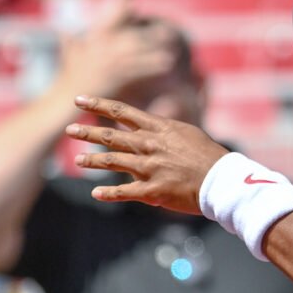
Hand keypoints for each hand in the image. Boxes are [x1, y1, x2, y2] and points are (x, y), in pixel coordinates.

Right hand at [53, 0, 176, 98]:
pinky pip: (139, 68)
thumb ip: (69, 42)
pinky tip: (167, 65)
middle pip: (130, 35)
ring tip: (173, 48)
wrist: (64, 100)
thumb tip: (63, 30)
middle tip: (168, 31)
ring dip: (156, 49)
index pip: (108, 19)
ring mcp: (109, 60)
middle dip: (149, 33)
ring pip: (137, 50)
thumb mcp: (68, 55)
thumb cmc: (67, 79)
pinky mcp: (115, 75)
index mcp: (92, 39)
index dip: (120, 8)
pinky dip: (153, 65)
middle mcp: (101, 46)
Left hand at [66, 96, 228, 214]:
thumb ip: (164, 130)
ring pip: (113, 161)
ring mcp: (149, 168)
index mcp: (159, 129)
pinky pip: (124, 191)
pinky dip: (108, 193)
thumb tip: (150, 127)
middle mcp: (150, 145)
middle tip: (70, 129)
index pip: (122, 112)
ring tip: (78, 160)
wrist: (222, 180)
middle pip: (111, 136)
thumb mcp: (187, 133)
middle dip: (87, 132)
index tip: (80, 99)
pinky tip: (95, 193)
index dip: (98, 105)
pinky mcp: (152, 190)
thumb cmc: (208, 156)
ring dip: (93, 161)